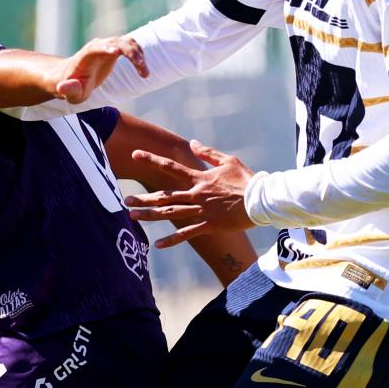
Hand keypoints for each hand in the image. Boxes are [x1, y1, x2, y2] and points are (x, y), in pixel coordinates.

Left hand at [52, 35, 146, 103]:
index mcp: (85, 56)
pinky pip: (131, 47)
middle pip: (116, 42)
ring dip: (138, 54)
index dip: (105, 48)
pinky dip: (139, 56)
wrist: (73, 77)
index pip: (95, 48)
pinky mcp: (116, 49)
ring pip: (127, 42)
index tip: (116, 52)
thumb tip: (62, 88)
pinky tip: (144, 71)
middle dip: (130, 53)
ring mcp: (108, 46)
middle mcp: (98, 47)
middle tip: (141, 69)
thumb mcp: (68, 92)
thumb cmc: (70, 86)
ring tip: (145, 74)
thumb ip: (68, 90)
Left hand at [123, 140, 256, 246]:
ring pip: (171, 214)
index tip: (135, 154)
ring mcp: (202, 211)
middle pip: (165, 195)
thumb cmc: (247, 179)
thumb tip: (192, 142)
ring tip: (132, 216)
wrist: (262, 200)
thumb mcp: (228, 160)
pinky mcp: (209, 225)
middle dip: (144, 198)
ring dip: (150, 215)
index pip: (171, 166)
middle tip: (125, 199)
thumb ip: (208, 152)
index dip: (152, 159)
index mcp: (200, 178)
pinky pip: (187, 233)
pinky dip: (172, 240)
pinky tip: (157, 244)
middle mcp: (196, 194)